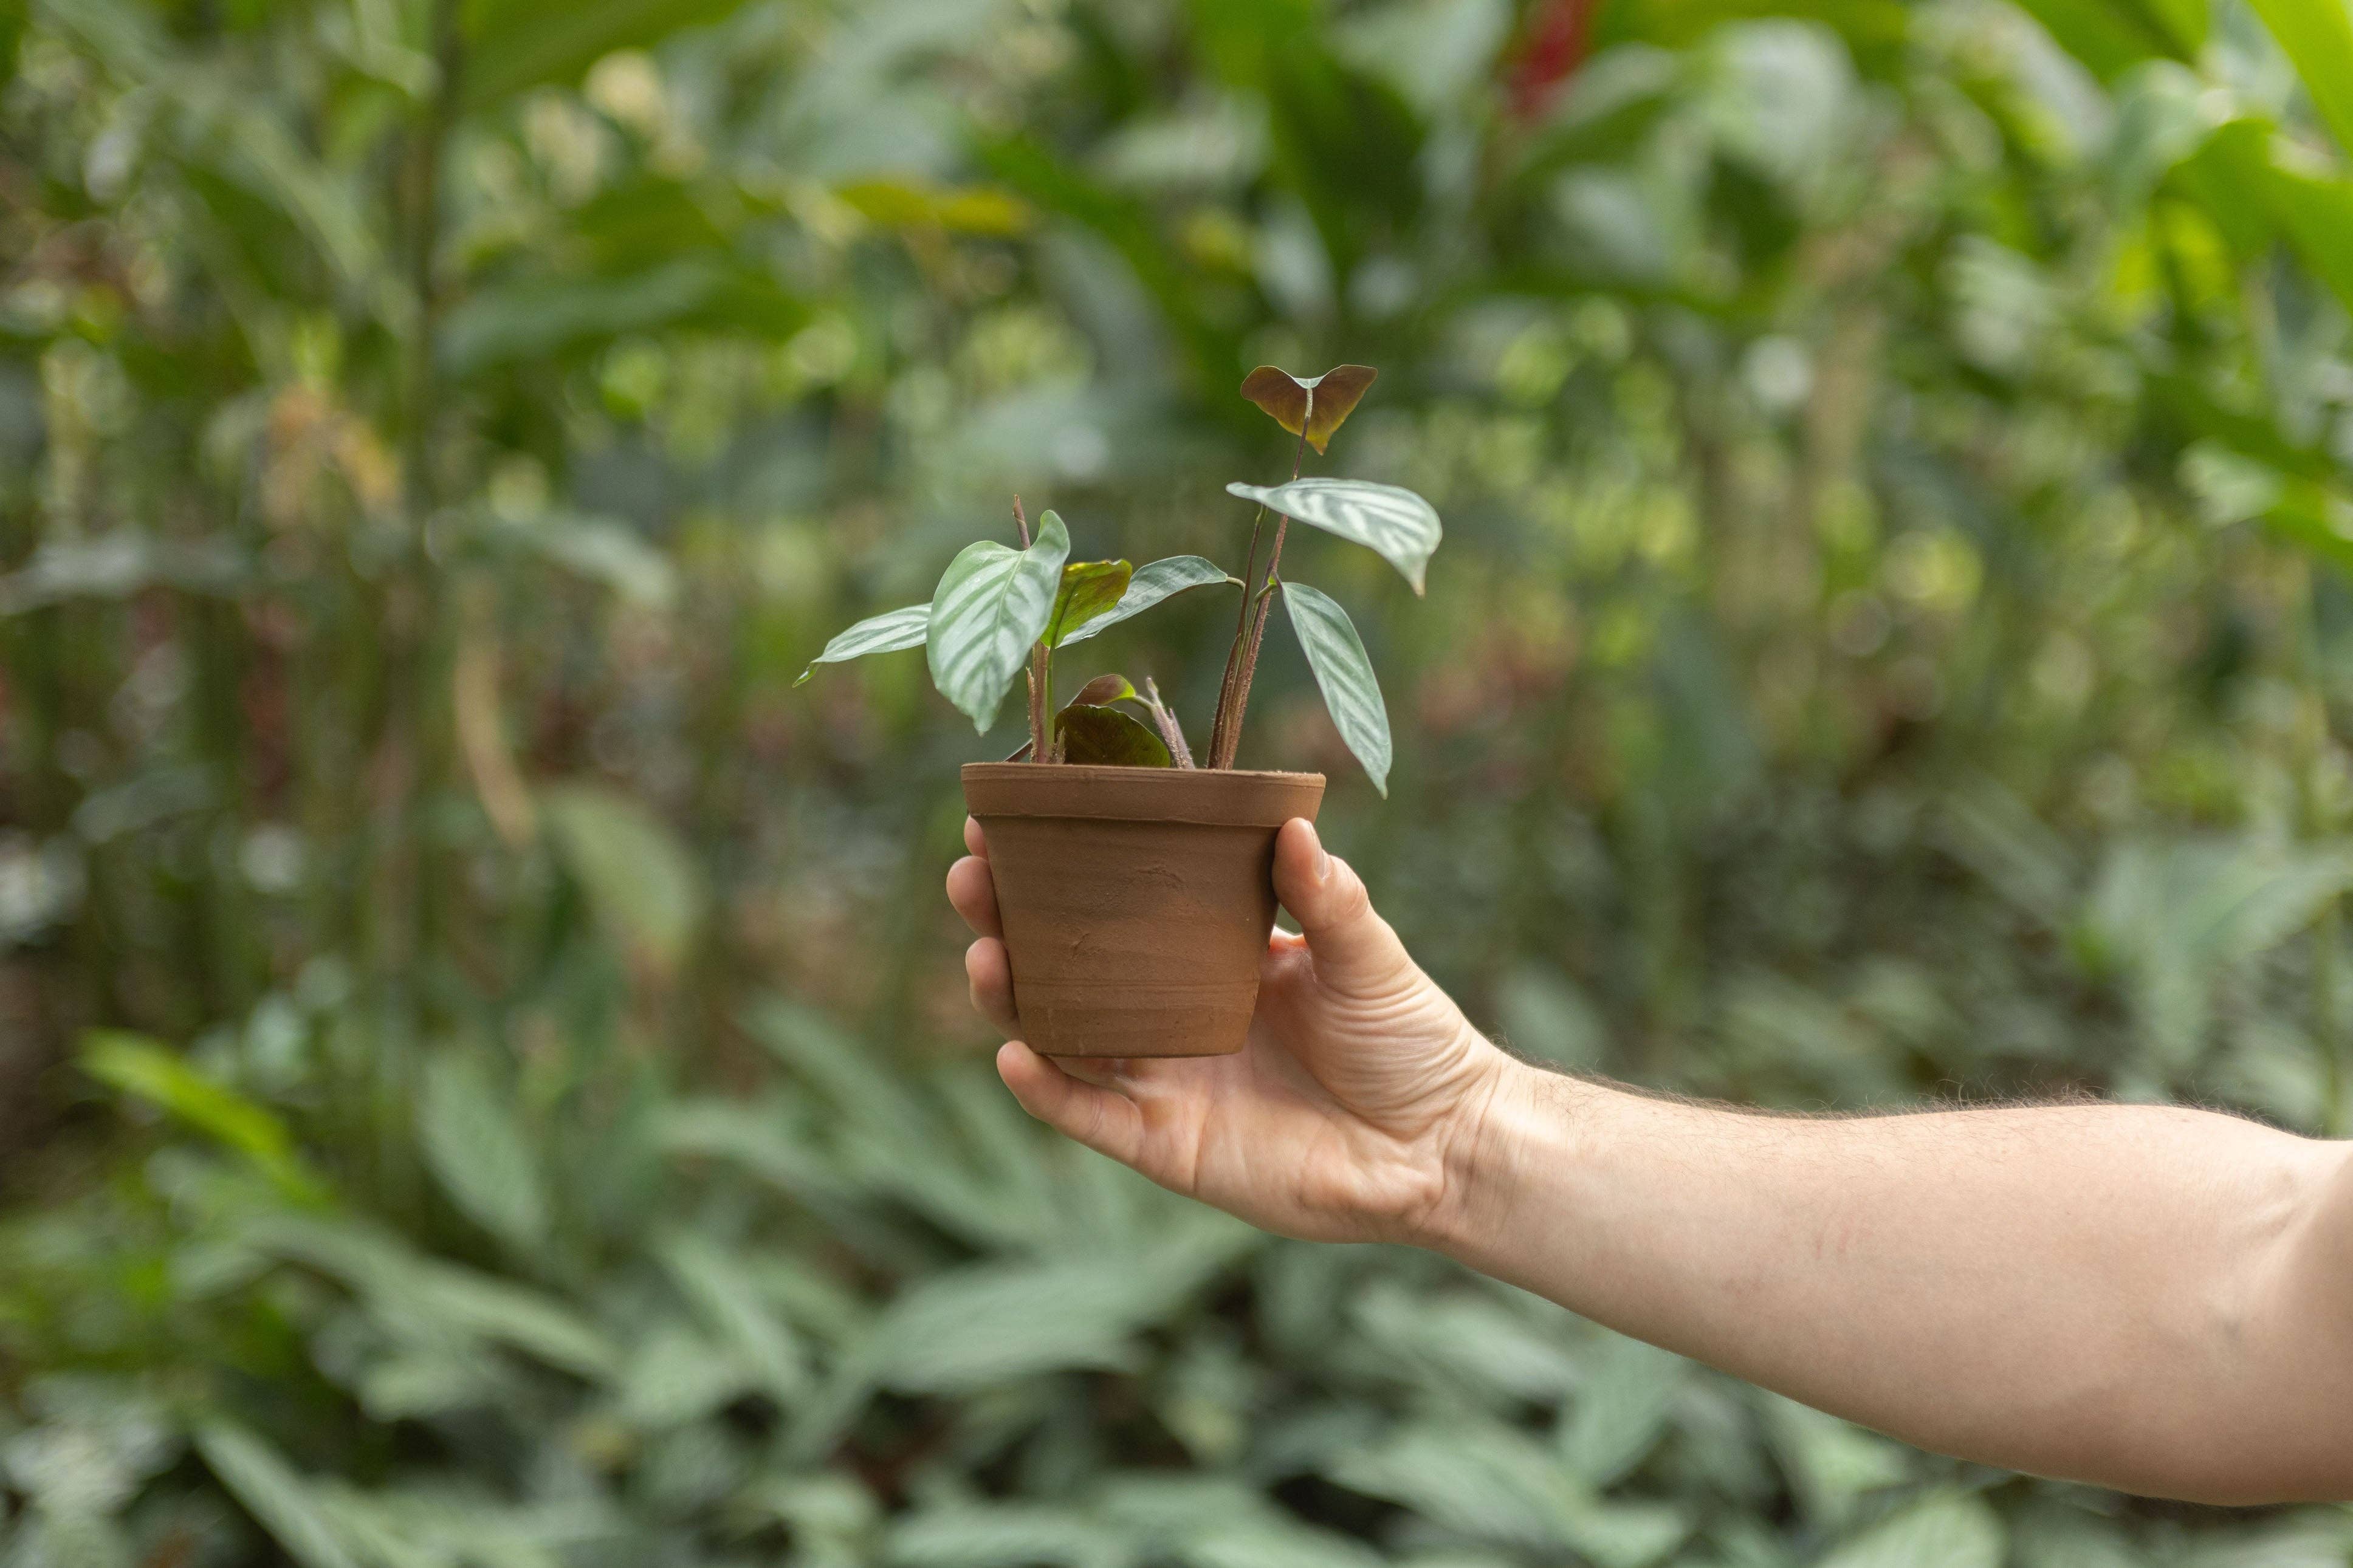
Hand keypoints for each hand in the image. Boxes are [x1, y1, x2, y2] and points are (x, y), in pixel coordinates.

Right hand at [946, 815, 1513, 1243]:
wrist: (1442, 1148)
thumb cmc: (1410, 1043)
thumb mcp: (1368, 955)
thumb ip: (1327, 897)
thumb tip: (1292, 825)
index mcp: (1209, 957)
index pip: (1118, 904)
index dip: (1060, 865)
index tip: (1007, 821)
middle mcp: (1170, 1015)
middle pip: (1065, 965)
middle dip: (1010, 922)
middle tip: (973, 879)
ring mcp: (1162, 1081)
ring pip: (1060, 1037)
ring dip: (1012, 998)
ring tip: (984, 955)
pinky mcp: (1166, 1146)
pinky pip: (1089, 1116)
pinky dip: (1047, 1089)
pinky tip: (1015, 1053)